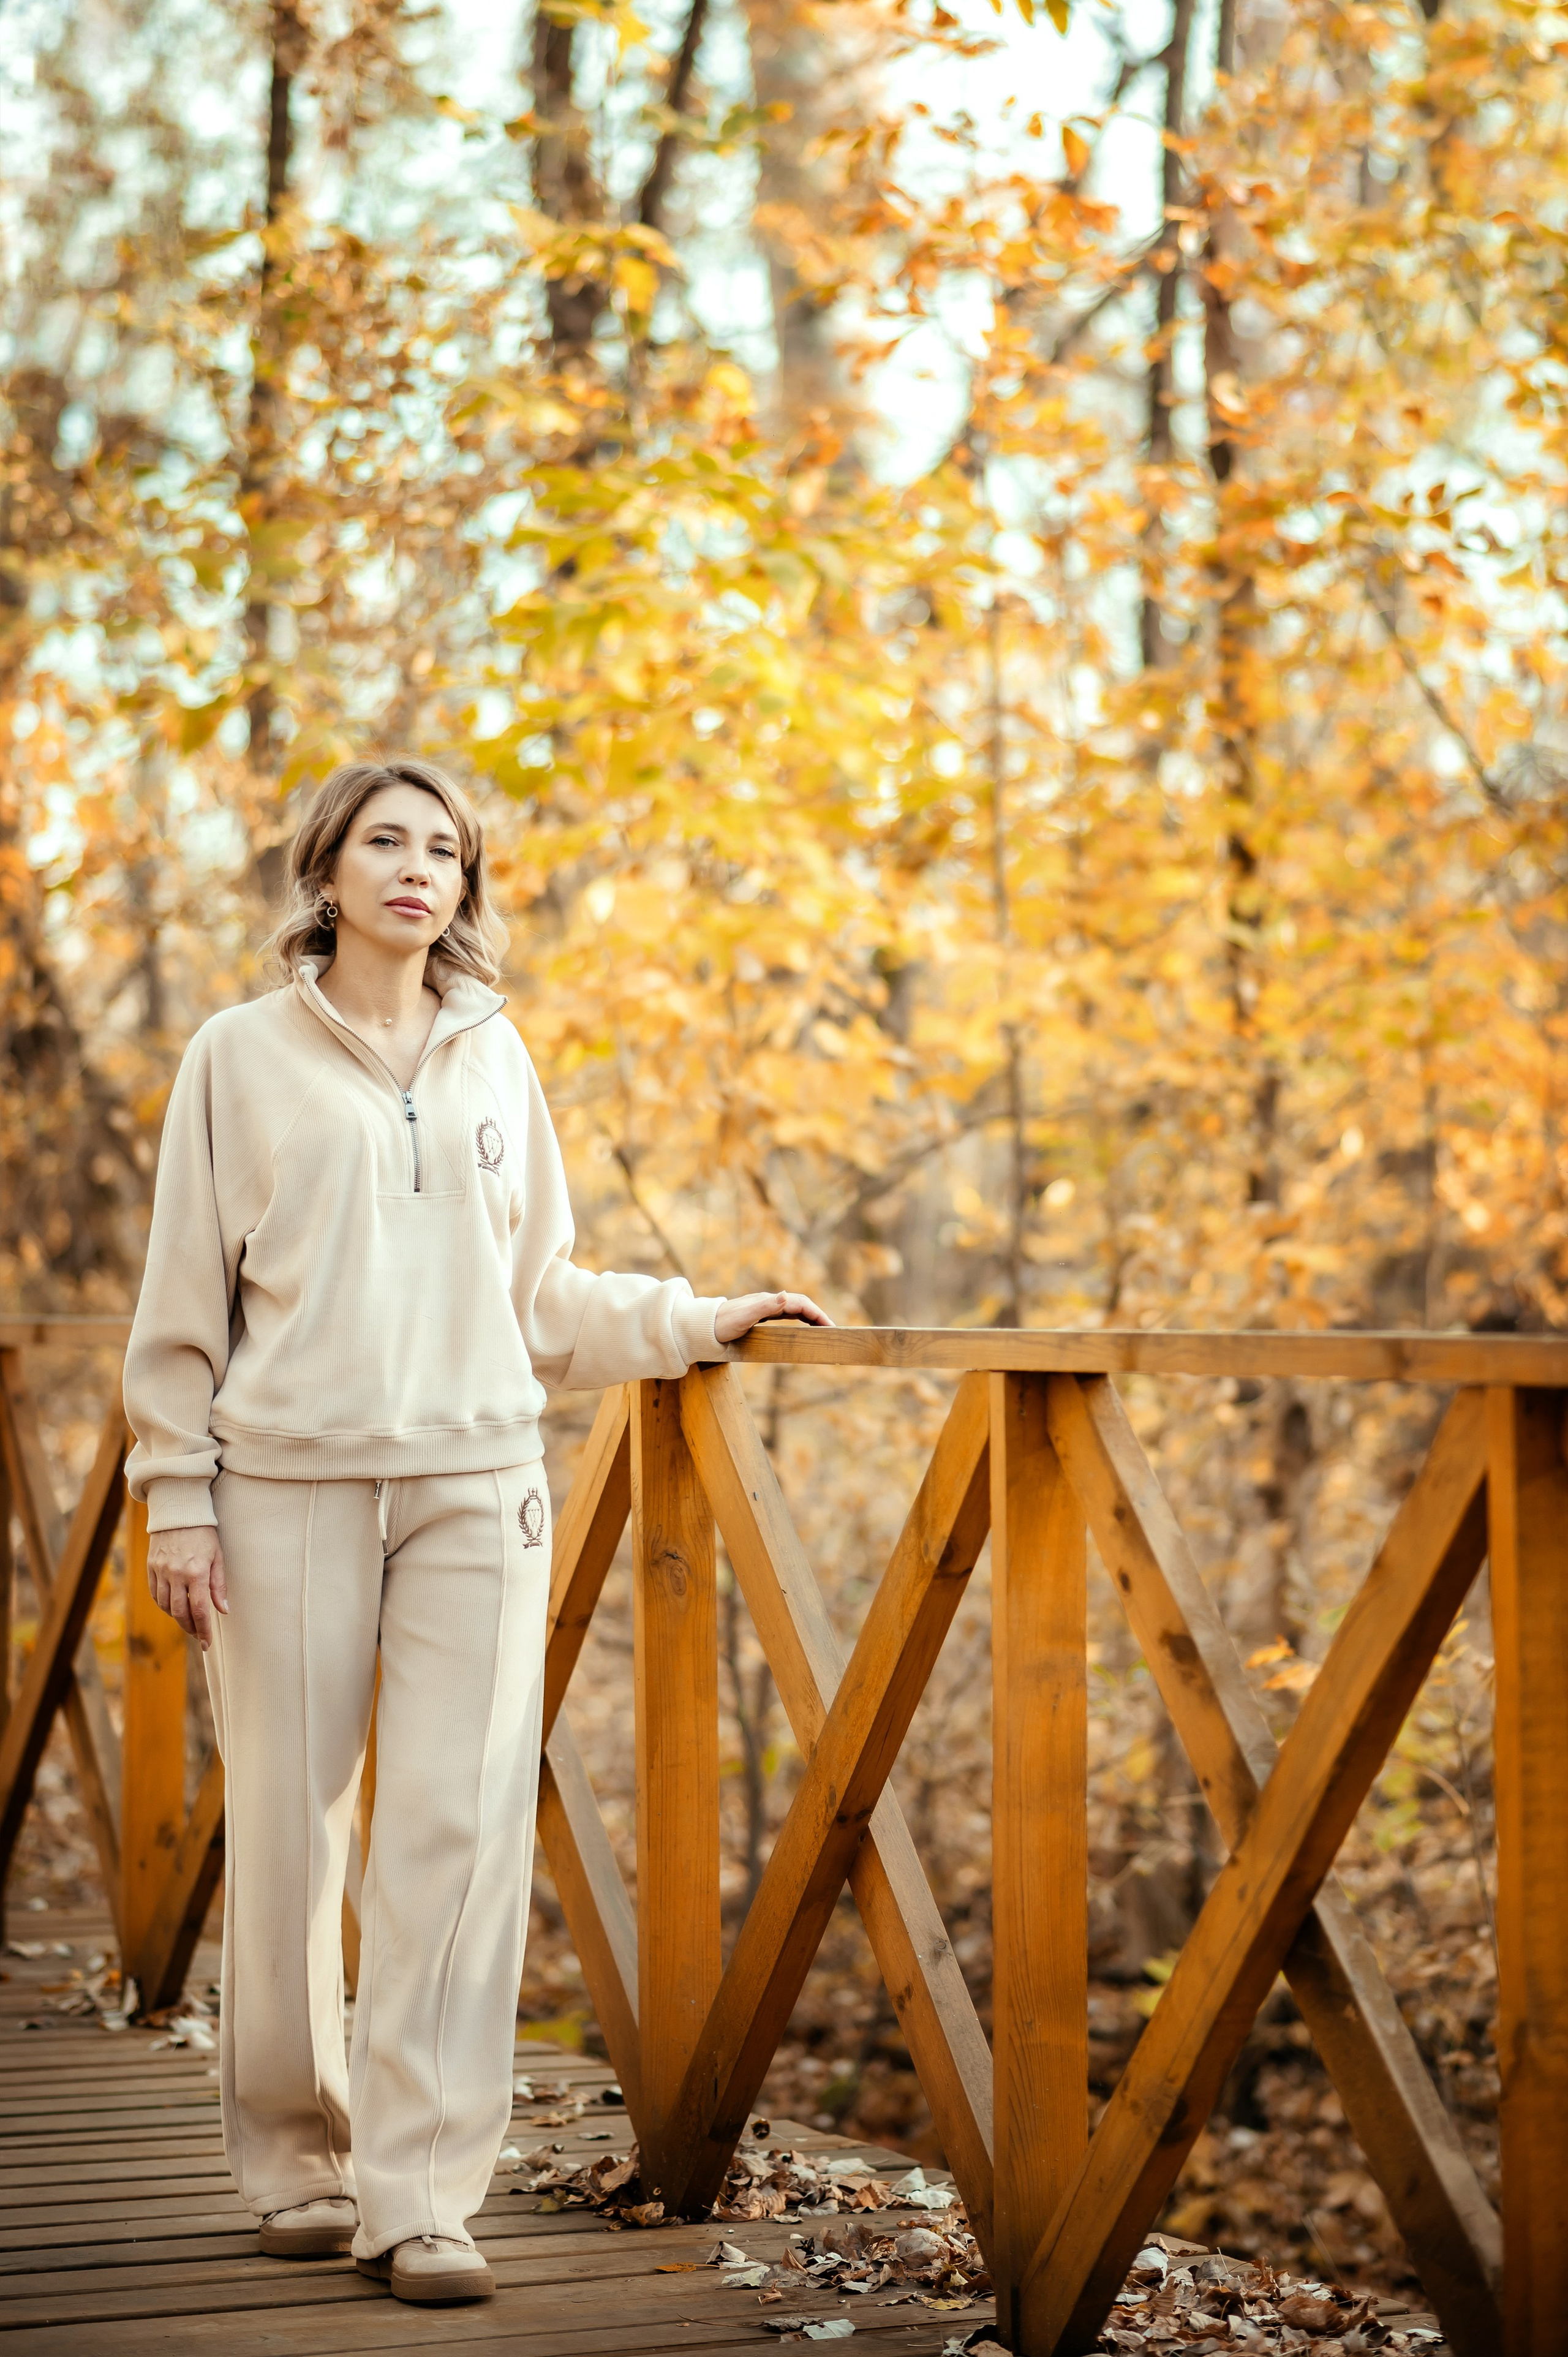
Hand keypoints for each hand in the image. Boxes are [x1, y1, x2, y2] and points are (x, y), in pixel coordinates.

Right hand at [147, 1526, 227, 1650]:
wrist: (179, 1512)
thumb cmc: (204, 1534)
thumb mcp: (217, 1557)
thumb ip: (219, 1585)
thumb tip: (223, 1610)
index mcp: (196, 1572)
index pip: (199, 1610)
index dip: (203, 1630)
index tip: (207, 1643)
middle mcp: (175, 1574)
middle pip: (180, 1613)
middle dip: (190, 1628)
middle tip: (199, 1635)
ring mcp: (160, 1571)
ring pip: (165, 1606)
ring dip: (177, 1618)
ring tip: (188, 1621)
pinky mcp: (151, 1567)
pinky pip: (155, 1594)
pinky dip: (164, 1605)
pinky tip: (173, 1607)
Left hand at [714, 1291, 833, 1344]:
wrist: (703, 1327)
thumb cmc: (721, 1324)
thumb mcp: (743, 1317)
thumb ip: (765, 1306)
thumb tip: (787, 1295)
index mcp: (768, 1301)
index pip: (800, 1303)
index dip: (817, 1313)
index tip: (829, 1326)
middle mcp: (768, 1302)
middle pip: (800, 1304)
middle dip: (818, 1315)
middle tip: (832, 1330)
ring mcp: (765, 1308)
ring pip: (794, 1309)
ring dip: (810, 1317)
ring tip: (823, 1329)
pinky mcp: (761, 1316)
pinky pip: (786, 1316)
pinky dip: (799, 1320)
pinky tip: (803, 1328)